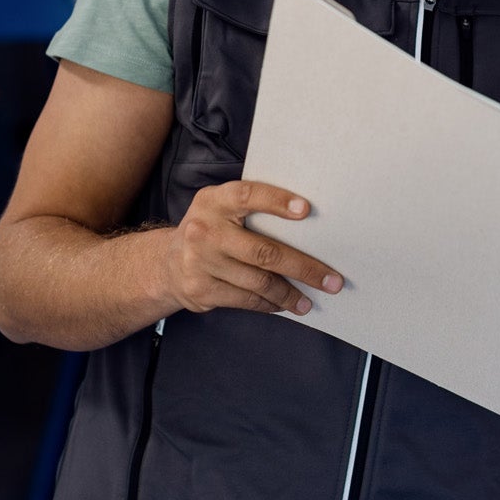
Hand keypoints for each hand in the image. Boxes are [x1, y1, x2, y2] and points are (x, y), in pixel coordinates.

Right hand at [163, 180, 342, 314]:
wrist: (166, 264)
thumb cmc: (211, 230)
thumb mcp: (220, 209)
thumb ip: (250, 209)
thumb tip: (306, 223)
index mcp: (213, 201)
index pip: (248, 195)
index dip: (276, 201)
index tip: (306, 210)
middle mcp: (205, 230)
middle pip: (264, 251)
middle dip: (304, 267)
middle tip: (332, 280)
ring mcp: (201, 262)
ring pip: (259, 282)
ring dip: (290, 293)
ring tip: (310, 300)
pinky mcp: (202, 290)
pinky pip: (246, 300)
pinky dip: (270, 304)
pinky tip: (284, 304)